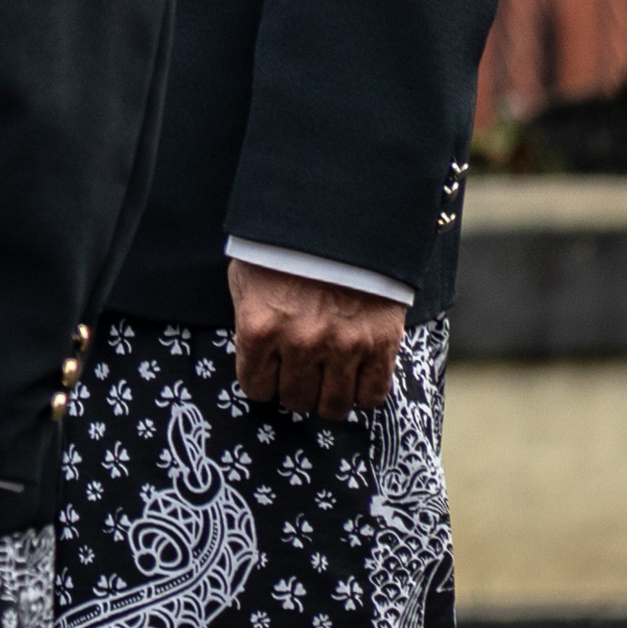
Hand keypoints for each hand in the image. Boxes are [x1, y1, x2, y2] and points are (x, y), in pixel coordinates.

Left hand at [227, 259, 404, 416]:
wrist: (341, 221)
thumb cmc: (284, 250)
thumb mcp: (246, 280)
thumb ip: (248, 321)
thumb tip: (253, 357)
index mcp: (260, 326)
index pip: (256, 387)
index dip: (263, 382)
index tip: (271, 373)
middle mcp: (300, 342)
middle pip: (296, 400)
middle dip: (294, 390)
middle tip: (301, 375)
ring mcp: (343, 345)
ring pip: (333, 406)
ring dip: (328, 398)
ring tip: (327, 380)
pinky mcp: (381, 343)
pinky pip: (373, 394)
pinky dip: (363, 394)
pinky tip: (355, 379)